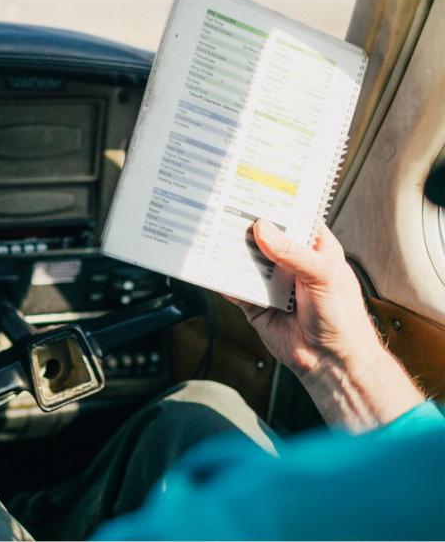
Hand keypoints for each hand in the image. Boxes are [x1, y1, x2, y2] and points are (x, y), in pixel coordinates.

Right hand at [224, 219, 424, 430]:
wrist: (330, 362)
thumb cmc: (342, 317)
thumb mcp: (324, 275)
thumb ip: (293, 252)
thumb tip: (263, 229)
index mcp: (314, 247)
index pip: (293, 217)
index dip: (275, 204)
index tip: (252, 188)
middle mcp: (290, 261)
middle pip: (262, 237)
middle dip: (244, 225)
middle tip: (222, 208)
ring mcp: (271, 281)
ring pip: (244, 259)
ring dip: (229, 249)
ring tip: (210, 232)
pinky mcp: (254, 302)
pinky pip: (233, 287)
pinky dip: (220, 278)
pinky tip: (208, 265)